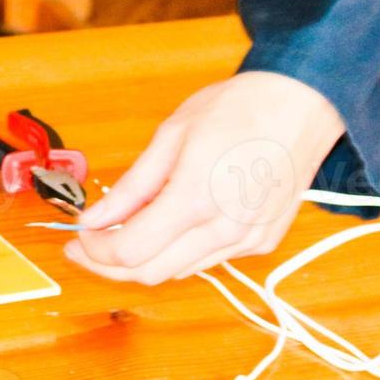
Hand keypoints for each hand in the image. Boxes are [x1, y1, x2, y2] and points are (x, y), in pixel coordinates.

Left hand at [65, 71, 344, 284]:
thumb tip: (93, 219)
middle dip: (110, 265)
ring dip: (144, 260)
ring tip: (121, 233)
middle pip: (151, 272)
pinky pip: (207, 260)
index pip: (131, 251)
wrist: (301, 106)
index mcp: (196, 199)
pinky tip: (166, 226)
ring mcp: (247, 240)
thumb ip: (130, 187)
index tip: (77, 237)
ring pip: (178, 272)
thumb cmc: (237, 110)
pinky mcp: (262, 242)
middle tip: (86, 245)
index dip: (95, 251)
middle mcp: (225, 229)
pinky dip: (177, 252)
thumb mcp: (171, 137)